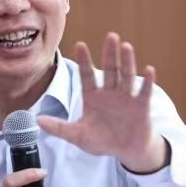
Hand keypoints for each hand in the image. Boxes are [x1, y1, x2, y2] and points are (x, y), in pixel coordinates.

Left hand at [38, 32, 168, 172]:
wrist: (126, 150)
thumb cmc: (103, 140)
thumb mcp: (78, 135)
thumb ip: (59, 128)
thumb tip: (37, 121)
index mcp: (93, 97)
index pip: (87, 76)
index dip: (84, 61)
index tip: (80, 45)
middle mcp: (110, 93)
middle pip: (110, 70)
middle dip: (109, 54)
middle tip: (111, 36)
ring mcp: (126, 98)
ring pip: (126, 76)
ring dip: (127, 62)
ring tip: (126, 46)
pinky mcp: (141, 106)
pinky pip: (143, 92)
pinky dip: (147, 82)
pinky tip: (148, 70)